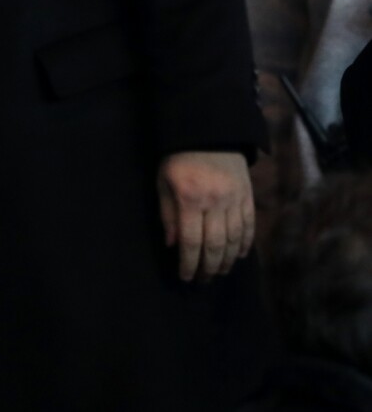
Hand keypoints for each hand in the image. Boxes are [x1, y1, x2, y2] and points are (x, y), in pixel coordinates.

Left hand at [157, 151, 253, 281]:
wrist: (209, 130)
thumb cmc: (179, 157)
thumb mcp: (163, 181)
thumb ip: (167, 213)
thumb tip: (172, 245)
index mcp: (190, 199)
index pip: (190, 241)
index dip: (188, 263)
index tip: (185, 277)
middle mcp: (215, 202)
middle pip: (215, 245)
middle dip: (209, 267)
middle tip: (203, 280)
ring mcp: (235, 199)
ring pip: (234, 239)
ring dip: (228, 260)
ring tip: (220, 272)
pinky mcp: (248, 194)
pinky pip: (249, 225)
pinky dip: (245, 243)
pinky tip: (239, 255)